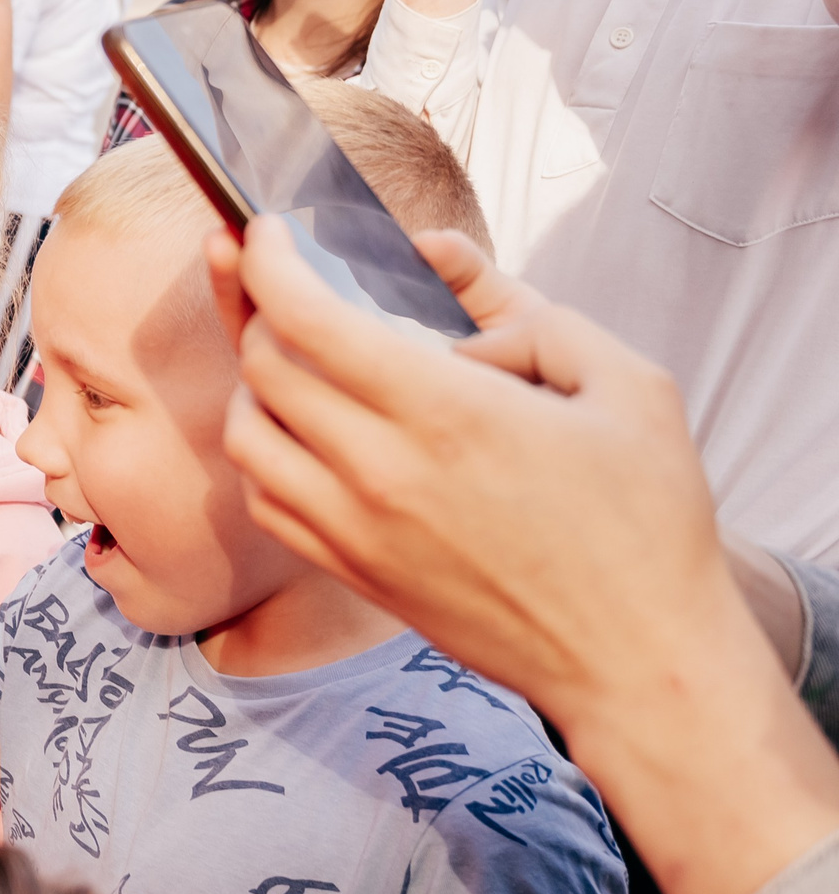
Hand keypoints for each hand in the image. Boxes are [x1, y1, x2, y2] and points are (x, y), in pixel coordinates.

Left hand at [215, 216, 838, 893]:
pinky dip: (264, 452)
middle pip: (264, 369)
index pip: (309, 319)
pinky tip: (299, 431)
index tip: (267, 231)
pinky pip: (267, 501)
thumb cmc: (646, 521)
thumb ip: (521, 306)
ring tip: (291, 356)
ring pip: (247, 437)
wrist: (639, 662)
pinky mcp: (353, 575)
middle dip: (261, 309)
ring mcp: (357, 532)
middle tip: (282, 283)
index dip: (271, 262)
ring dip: (254, 384)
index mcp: (447, 415)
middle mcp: (383, 474)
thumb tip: (436, 252)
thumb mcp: (623, 384)